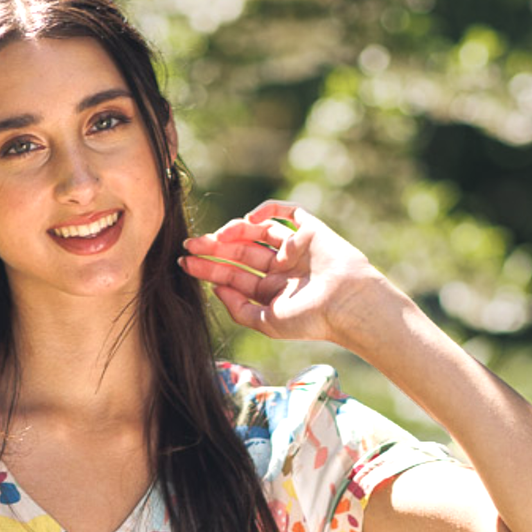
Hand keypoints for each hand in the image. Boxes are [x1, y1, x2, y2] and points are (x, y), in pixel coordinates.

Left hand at [179, 201, 390, 344]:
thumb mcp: (267, 322)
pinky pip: (286, 212)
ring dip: (235, 231)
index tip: (185, 263)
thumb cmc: (311, 319)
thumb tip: (217, 289)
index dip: (209, 269)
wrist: (347, 303)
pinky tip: (250, 218)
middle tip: (191, 245)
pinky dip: (267, 209)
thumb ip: (239, 308)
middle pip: (240, 253)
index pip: (234, 276)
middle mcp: (281, 269)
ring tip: (220, 237)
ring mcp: (294, 248)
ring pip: (257, 231)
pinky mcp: (309, 229)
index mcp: (272, 292)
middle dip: (215, 248)